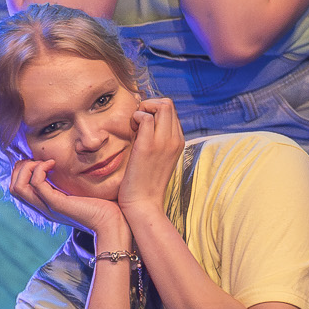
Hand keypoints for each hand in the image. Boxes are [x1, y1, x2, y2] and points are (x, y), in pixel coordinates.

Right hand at [7, 158, 126, 251]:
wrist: (113, 223)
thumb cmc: (102, 205)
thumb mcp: (80, 191)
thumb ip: (69, 181)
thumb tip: (66, 165)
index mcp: (45, 204)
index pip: (17, 188)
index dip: (22, 170)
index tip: (41, 161)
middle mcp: (42, 207)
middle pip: (13, 188)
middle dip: (21, 167)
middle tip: (40, 160)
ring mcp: (47, 206)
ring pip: (18, 187)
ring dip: (27, 167)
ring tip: (45, 162)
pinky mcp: (56, 204)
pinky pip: (36, 184)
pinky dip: (40, 168)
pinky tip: (53, 163)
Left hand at [115, 98, 185, 217]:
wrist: (143, 204)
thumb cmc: (143, 182)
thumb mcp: (154, 157)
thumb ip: (152, 138)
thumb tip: (142, 120)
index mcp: (178, 141)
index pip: (170, 111)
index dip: (153, 111)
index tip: (141, 125)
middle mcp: (175, 139)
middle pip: (168, 104)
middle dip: (149, 106)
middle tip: (137, 123)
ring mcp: (164, 142)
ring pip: (161, 105)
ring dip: (143, 110)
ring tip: (134, 128)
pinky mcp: (148, 146)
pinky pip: (145, 116)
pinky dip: (136, 117)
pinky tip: (131, 131)